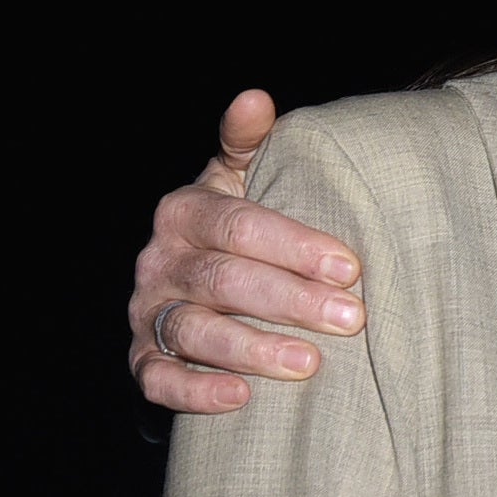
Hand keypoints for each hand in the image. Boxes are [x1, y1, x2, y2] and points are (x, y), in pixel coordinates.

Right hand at [127, 90, 366, 413]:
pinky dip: (195, 391)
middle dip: (290, 300)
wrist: (203, 273)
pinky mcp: (145, 357)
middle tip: (352, 318)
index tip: (350, 266)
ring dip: (253, 349)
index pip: (239, 226)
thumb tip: (254, 99)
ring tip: (310, 364)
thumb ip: (254, 142)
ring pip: (195, 332)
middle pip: (224, 280)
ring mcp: (148, 310)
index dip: (294, 246)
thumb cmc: (243, 223)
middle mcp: (160, 260)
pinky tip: (241, 398)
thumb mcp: (248, 175)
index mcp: (186, 210)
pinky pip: (159, 379)